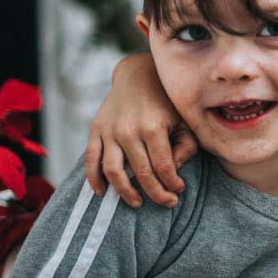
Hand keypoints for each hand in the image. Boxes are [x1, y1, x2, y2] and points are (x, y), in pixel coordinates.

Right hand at [84, 53, 197, 207]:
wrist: (139, 75)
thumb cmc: (166, 101)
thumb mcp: (184, 120)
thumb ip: (186, 146)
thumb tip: (175, 170)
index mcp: (154, 127)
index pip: (163, 167)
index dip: (172, 184)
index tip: (179, 191)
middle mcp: (130, 130)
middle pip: (142, 173)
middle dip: (156, 193)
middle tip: (167, 203)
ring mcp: (110, 131)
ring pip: (113, 171)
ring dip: (124, 192)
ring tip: (137, 203)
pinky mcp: (96, 130)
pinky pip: (91, 159)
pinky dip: (94, 179)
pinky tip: (102, 192)